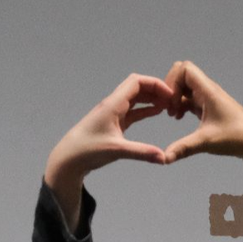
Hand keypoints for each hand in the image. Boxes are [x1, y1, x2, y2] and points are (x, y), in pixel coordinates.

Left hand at [44, 74, 177, 182]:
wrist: (69, 159)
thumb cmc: (87, 151)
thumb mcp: (116, 150)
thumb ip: (141, 152)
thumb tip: (163, 157)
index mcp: (113, 104)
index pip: (136, 82)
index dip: (155, 84)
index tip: (170, 95)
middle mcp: (113, 105)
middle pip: (137, 87)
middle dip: (156, 90)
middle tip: (173, 100)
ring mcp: (113, 113)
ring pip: (135, 98)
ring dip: (151, 99)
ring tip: (169, 105)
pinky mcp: (113, 123)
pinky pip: (133, 111)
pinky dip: (145, 109)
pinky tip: (156, 112)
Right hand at [161, 60, 242, 162]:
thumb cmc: (236, 138)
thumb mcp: (206, 142)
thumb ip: (184, 148)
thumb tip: (165, 158)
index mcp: (209, 91)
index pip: (184, 69)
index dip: (173, 82)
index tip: (172, 103)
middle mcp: (208, 91)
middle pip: (183, 74)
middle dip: (171, 88)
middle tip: (168, 107)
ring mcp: (209, 98)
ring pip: (186, 87)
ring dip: (176, 97)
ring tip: (173, 115)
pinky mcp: (209, 107)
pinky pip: (191, 98)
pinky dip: (182, 104)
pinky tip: (180, 118)